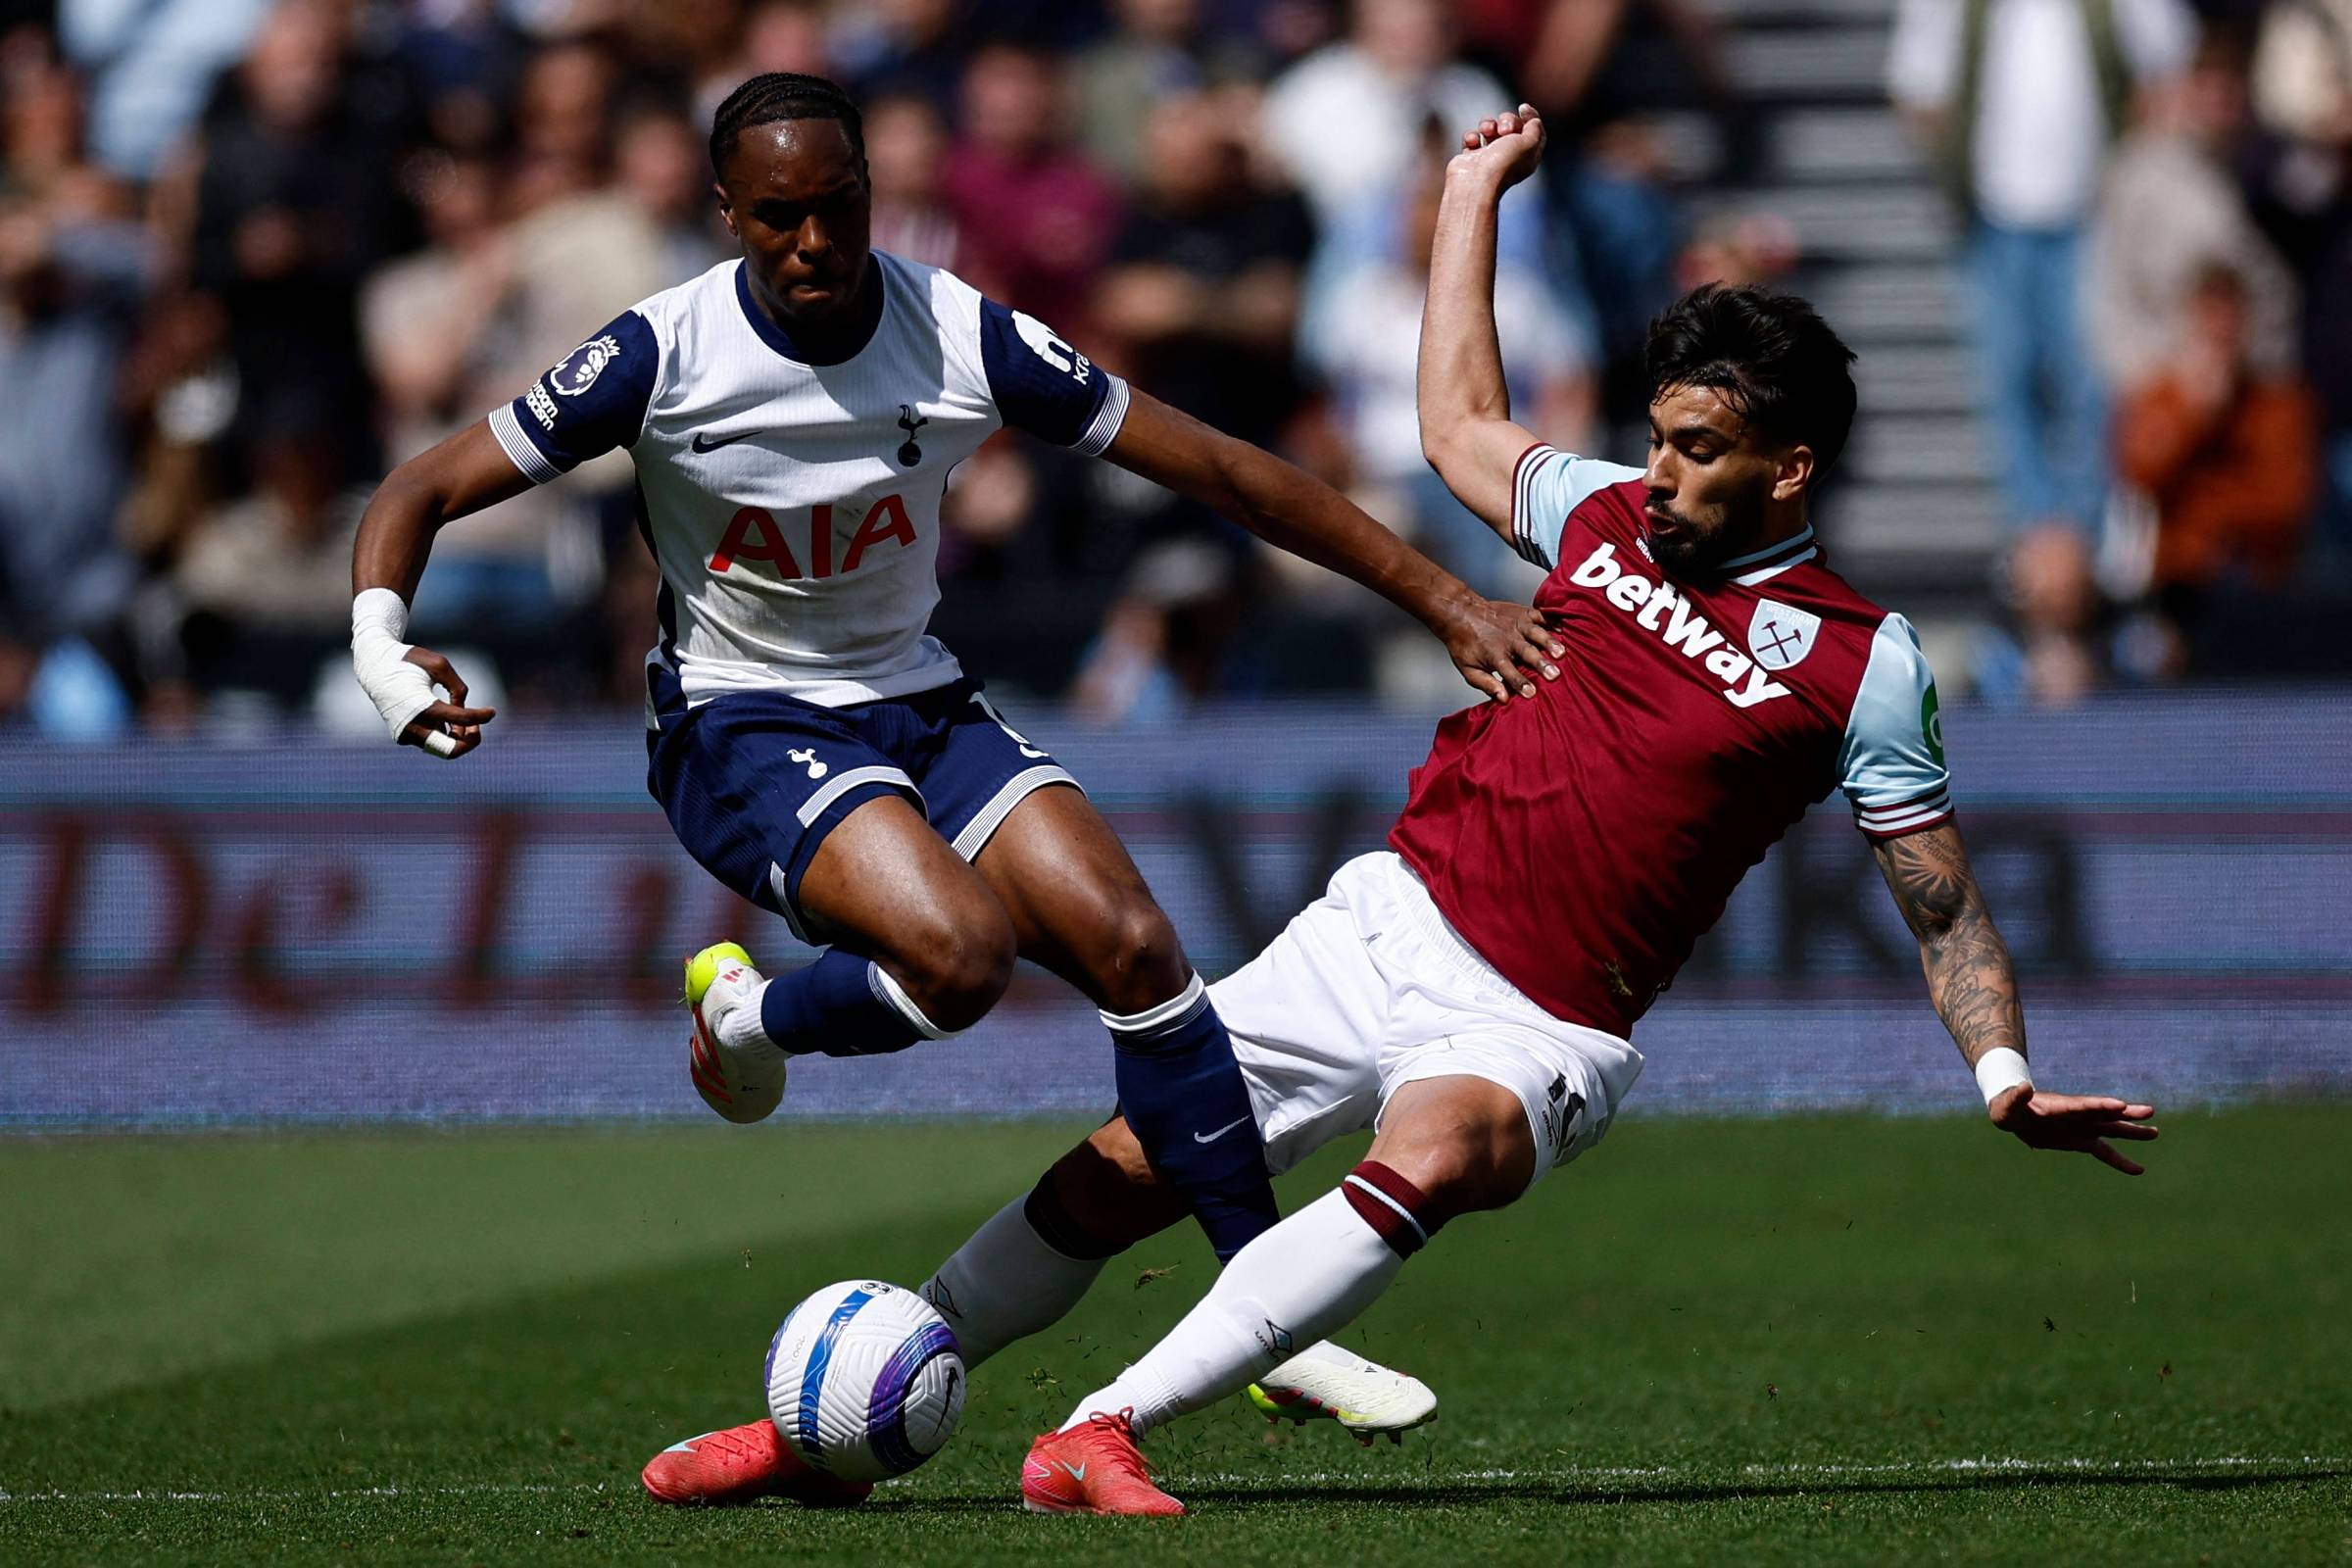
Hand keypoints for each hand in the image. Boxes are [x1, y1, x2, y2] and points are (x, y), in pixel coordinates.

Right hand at [395, 646, 495, 758]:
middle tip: (476, 726)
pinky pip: (431, 742)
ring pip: (441, 749)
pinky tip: (448, 720)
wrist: (374, 667)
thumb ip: (457, 688)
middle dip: (469, 741)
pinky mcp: (403, 736)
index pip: (461, 719)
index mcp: (422, 705)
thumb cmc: (409, 662)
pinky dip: (444, 735)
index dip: (481, 716)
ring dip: (458, 738)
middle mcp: (412, 725)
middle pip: (451, 750)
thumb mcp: (439, 665)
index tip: (492, 711)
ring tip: (464, 718)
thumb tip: (464, 712)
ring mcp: (405, 734)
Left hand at [1438, 595, 1564, 702]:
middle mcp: (1507, 640)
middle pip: (1527, 654)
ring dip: (1550, 643)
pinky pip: (1540, 616)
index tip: (1532, 693)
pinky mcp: (1522, 613)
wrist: (1460, 612)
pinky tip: (1564, 629)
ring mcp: (1516, 625)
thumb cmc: (1464, 643)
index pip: (1509, 673)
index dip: (1520, 683)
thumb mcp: (1467, 668)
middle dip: (1541, 664)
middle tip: (1554, 674)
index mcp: (1494, 656)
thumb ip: (1485, 684)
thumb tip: (1503, 699)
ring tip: (1562, 651)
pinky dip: (1553, 621)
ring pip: (1536, 634)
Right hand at [1450, 104, 1546, 192]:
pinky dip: (1471, 136)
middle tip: (1504, 129)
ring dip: (1487, 124)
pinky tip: (1472, 143)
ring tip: (1486, 132)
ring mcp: (1489, 157)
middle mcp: (1509, 156)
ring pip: (1490, 128)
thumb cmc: (1503, 164)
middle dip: (1507, 120)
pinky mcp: (1471, 158)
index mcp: (1527, 156)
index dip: (1530, 116)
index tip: (1522, 107)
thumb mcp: (1528, 143)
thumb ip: (1535, 129)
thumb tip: (1533, 120)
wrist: (1475, 183)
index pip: (1533, 131)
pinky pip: (1472, 138)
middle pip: (1512, 125)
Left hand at [1988, 1086, 2158, 1174]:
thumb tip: (2023, 1087)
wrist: (2014, 1115)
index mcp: (2062, 1105)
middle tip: (2149, 1111)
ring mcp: (2083, 1127)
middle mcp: (2078, 1115)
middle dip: (2126, 1113)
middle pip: (2106, 1113)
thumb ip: (2016, 1096)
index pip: (2085, 1105)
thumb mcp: (2008, 1103)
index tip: (2120, 1105)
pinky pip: (2106, 1153)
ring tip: (2155, 1133)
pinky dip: (2121, 1161)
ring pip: (2112, 1130)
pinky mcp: (2082, 1141)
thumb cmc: (2009, 1107)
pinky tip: (2138, 1170)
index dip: (2101, 1105)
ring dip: (2132, 1132)